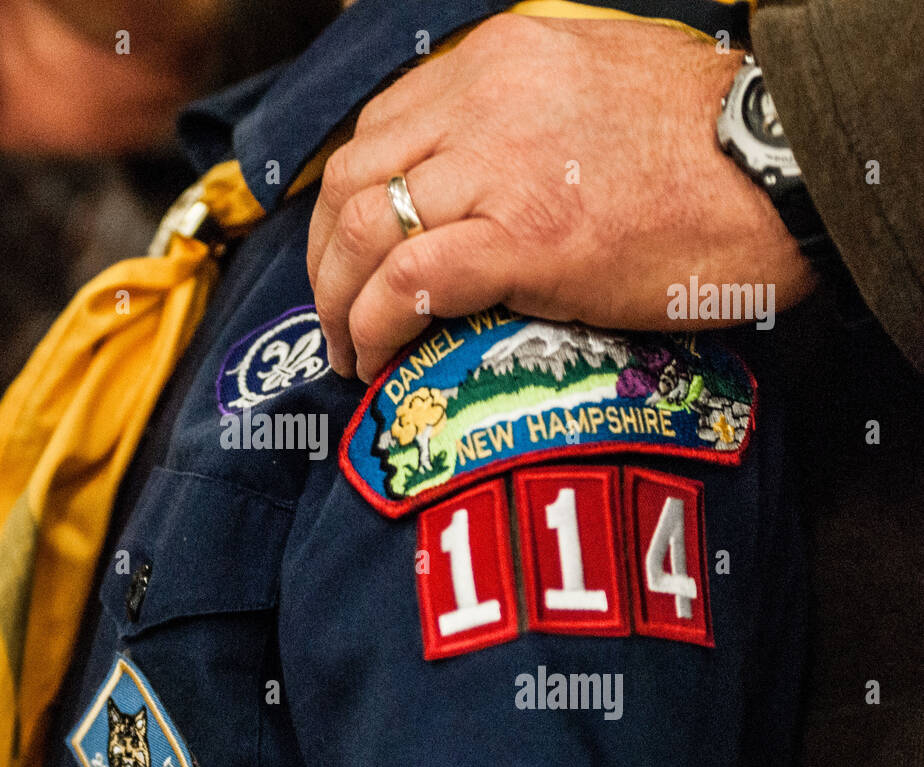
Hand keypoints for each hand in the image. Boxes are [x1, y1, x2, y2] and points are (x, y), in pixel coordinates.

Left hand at [306, 14, 816, 380]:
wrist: (784, 168)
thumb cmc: (703, 143)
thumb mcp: (592, 89)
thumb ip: (519, 116)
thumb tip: (474, 179)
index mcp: (495, 64)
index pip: (377, 132)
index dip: (346, 203)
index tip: (348, 256)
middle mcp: (481, 104)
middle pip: (351, 181)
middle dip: (325, 259)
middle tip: (336, 313)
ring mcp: (498, 169)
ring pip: (363, 231)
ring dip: (337, 302)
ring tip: (349, 351)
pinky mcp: (525, 238)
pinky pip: (408, 282)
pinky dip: (373, 326)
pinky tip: (374, 359)